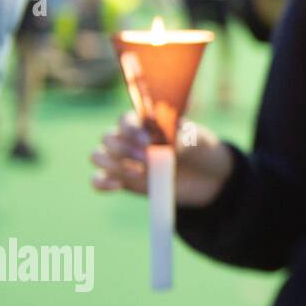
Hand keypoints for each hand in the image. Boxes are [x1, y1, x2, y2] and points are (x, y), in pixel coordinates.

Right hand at [89, 111, 233, 207]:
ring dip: (113, 164)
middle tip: (148, 160)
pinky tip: (118, 186)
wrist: (207, 175)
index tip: (148, 141)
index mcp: (144, 123)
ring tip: (139, 173)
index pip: (124, 120)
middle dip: (124, 149)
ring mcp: (123, 160)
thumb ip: (177, 138)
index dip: (131, 130)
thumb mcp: (194, 140)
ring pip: (98, 156)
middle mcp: (128, 138)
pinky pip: (98, 180)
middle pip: (108, 138)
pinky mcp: (122, 181)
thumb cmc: (199, 149)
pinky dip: (102, 183)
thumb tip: (160, 138)